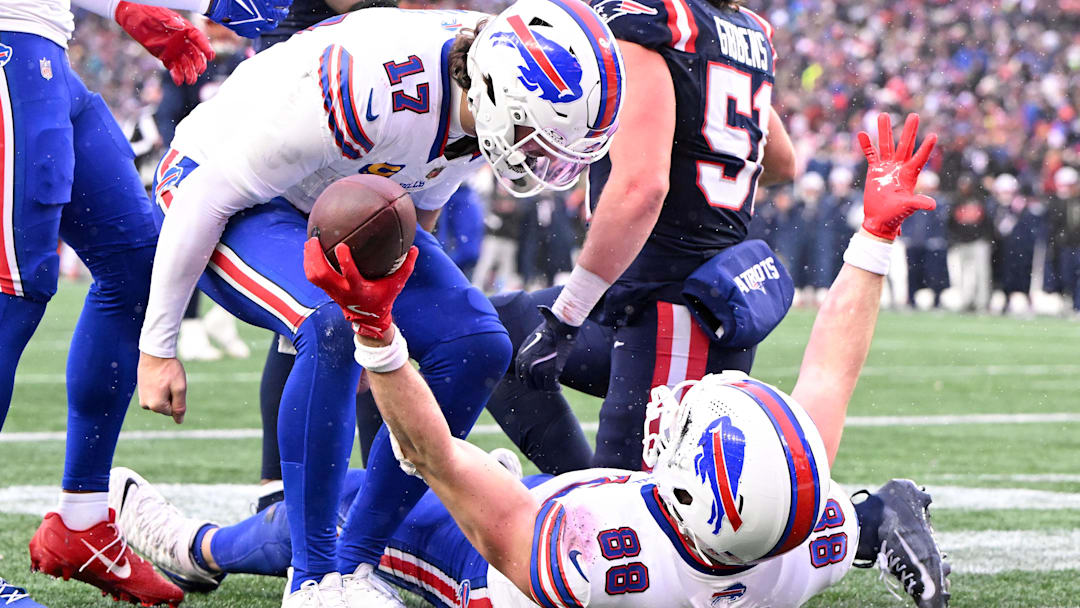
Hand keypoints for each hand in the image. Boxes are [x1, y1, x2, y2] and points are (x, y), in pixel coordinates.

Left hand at [114, 2, 213, 85]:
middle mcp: (182, 42)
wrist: (134, 17)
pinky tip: (179, 81)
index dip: (206, 48)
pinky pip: (174, 68)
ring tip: (190, 81)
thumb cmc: (149, 13)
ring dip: (189, 73)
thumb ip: (172, 23)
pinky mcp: (165, 57)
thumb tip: (180, 27)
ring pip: (186, 64)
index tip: (211, 56)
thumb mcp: (162, 16)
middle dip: (198, 64)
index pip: (199, 39)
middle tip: (199, 71)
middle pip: (195, 55)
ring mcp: (174, 50)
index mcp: (185, 30)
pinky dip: (177, 75)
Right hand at [137, 353, 187, 423]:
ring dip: (165, 392)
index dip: (177, 398)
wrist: (155, 354)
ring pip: (161, 401)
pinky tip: (159, 378)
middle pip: (166, 407)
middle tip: (169, 381)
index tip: (173, 385)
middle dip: (171, 396)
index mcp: (156, 405)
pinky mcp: (141, 391)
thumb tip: (179, 421)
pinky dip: (159, 388)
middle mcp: (146, 405)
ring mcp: (142, 398)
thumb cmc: (169, 370)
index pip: (173, 411)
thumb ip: (180, 407)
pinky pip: (155, 395)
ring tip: (164, 379)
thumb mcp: (179, 388)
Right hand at [205, 0, 292, 37]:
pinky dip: (260, 28)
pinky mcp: (248, 31)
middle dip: (283, 11)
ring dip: (274, 21)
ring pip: (271, 25)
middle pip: (280, 14)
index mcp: (266, 1)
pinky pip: (258, 32)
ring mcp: (257, 24)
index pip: (284, 1)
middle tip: (283, 9)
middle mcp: (264, 13)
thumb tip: (270, 0)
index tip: (286, 1)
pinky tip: (259, 24)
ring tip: (273, 18)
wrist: (215, 1)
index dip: (286, 1)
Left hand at [304, 239, 418, 338]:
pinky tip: (310, 250)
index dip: (344, 262)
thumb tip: (415, 249)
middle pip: (322, 274)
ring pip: (314, 276)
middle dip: (315, 257)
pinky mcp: (327, 290)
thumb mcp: (397, 284)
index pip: (349, 275)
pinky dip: (308, 264)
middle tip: (314, 239)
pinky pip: (312, 277)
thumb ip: (406, 267)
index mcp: (358, 288)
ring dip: (309, 259)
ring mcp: (332, 291)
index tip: (341, 246)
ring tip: (310, 242)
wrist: (368, 318)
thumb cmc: (384, 297)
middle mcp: (342, 290)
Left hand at [516, 306, 578, 390]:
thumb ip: (528, 355)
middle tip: (547, 386)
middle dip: (539, 387)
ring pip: (542, 386)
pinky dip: (555, 388)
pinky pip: (551, 386)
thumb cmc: (547, 331)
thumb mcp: (531, 341)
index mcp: (521, 358)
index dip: (530, 382)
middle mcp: (527, 365)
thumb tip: (529, 366)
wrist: (559, 326)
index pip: (521, 378)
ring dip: (548, 388)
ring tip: (554, 387)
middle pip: (530, 384)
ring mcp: (539, 368)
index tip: (537, 383)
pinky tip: (558, 387)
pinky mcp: (551, 370)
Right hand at [857, 113, 937, 240]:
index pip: (919, 158)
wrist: (880, 219)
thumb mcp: (907, 207)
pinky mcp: (874, 171)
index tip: (933, 135)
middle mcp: (899, 167)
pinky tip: (862, 134)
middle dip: (909, 131)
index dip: (926, 148)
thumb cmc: (896, 215)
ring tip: (883, 115)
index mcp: (909, 175)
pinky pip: (870, 155)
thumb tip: (932, 205)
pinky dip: (866, 145)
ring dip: (885, 131)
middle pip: (905, 145)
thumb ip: (918, 203)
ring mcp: (886, 167)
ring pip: (886, 145)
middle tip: (914, 115)